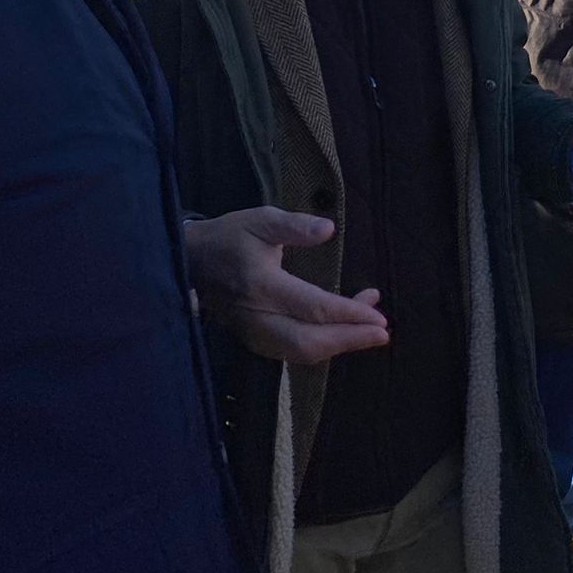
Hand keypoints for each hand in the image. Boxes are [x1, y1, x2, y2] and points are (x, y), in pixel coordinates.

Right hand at [183, 207, 388, 364]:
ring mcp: (253, 333)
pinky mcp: (253, 341)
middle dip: (350, 341)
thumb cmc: (230, 237)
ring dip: (339, 345)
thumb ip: (295, 225)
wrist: (189, 261)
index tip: (378, 316)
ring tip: (371, 328)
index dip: (347, 315)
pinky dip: (322, 346)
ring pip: (300, 353)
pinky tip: (344, 331)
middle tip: (383, 332)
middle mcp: (256, 316)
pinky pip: (292, 352)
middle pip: (308, 342)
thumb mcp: (261, 219)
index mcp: (260, 284)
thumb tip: (329, 229)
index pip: (311, 308)